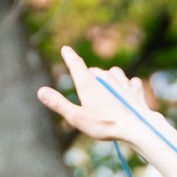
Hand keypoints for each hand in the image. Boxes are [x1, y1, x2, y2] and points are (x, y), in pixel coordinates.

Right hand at [36, 47, 152, 142]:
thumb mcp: (76, 118)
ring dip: (109, 81)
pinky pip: (129, 82)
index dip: (69, 56)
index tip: (65, 49)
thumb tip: (40, 91)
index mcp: (88, 83)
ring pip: (112, 74)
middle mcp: (104, 77)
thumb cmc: (104, 125)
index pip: (75, 64)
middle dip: (90, 79)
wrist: (136, 127)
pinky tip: (126, 95)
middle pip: (94, 72)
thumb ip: (58, 104)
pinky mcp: (135, 87)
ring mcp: (121, 80)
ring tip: (108, 95)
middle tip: (90, 97)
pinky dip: (126, 87)